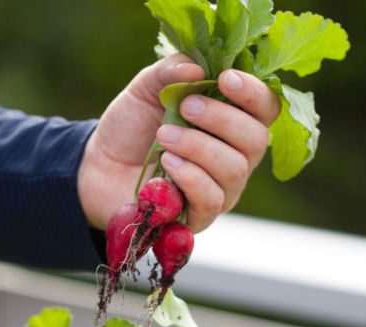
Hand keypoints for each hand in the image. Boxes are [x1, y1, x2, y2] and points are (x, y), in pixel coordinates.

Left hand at [77, 53, 280, 232]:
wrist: (99, 167)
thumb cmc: (131, 127)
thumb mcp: (147, 88)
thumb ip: (172, 70)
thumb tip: (198, 69)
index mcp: (233, 122)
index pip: (266, 109)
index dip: (253, 94)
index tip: (224, 79)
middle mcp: (236, 158)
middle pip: (256, 141)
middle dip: (222, 119)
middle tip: (186, 108)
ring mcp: (222, 191)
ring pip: (234, 170)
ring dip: (198, 148)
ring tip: (164, 137)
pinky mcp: (200, 217)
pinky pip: (211, 199)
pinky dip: (189, 177)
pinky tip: (166, 163)